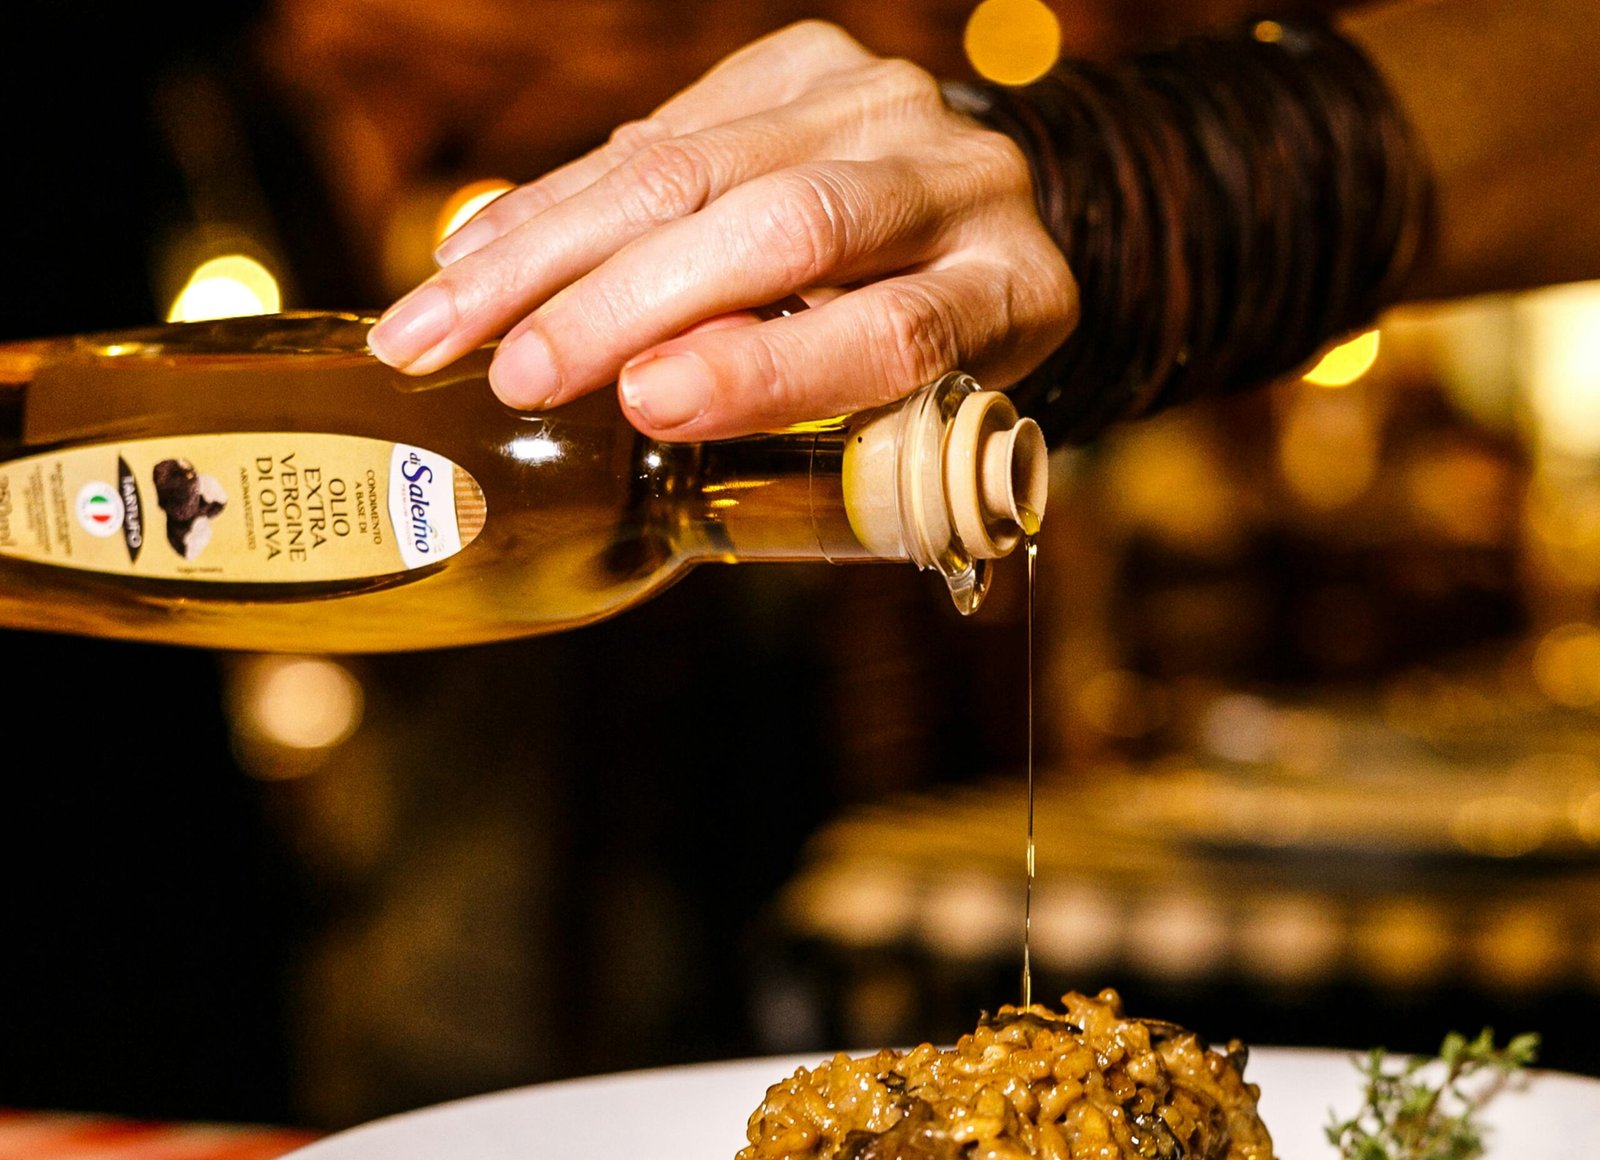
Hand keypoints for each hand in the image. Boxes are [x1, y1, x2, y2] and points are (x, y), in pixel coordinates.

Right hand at [366, 21, 1076, 438]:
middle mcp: (954, 179)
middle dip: (624, 305)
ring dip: (546, 249)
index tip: (646, 406)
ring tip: (434, 324)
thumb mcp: (907, 414)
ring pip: (692, 165)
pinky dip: (554, 200)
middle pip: (779, 228)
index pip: (894, 331)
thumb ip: (811, 412)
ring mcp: (874, 103)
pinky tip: (471, 255)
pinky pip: (655, 130)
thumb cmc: (936, 356)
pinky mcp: (801, 60)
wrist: (971, 218)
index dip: (767, 371)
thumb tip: (649, 394)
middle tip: (510, 376)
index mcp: (1007, 293)